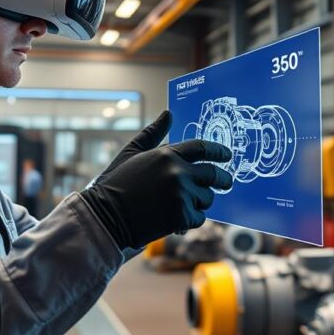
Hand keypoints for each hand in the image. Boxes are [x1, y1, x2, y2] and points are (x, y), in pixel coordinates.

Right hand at [80, 111, 232, 249]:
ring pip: (208, 198)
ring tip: (182, 205)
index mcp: (167, 154)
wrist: (106, 218)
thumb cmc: (116, 184)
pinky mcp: (181, 216)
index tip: (227, 155)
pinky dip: (191, 220)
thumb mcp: (131, 153)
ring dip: (200, 203)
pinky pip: (199, 218)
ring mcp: (181, 194)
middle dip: (223, 179)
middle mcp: (178, 172)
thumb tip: (168, 113)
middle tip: (226, 182)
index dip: (219, 151)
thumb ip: (152, 133)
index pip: (202, 148)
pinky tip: (176, 221)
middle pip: (214, 174)